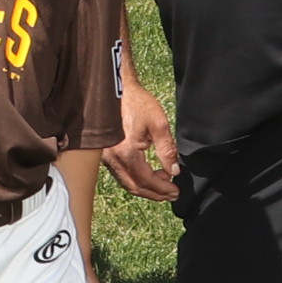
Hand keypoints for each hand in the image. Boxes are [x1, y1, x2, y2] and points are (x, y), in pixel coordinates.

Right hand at [101, 75, 179, 201]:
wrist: (116, 88)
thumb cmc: (137, 103)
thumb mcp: (159, 125)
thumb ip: (167, 151)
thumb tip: (174, 171)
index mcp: (126, 152)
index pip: (146, 180)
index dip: (163, 189)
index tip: (176, 191)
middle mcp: (112, 158)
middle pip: (134, 186)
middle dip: (155, 194)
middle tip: (172, 194)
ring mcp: (106, 157)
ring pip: (127, 182)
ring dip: (145, 187)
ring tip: (163, 185)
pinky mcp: (105, 153)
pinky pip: (121, 173)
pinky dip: (136, 179)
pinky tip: (149, 174)